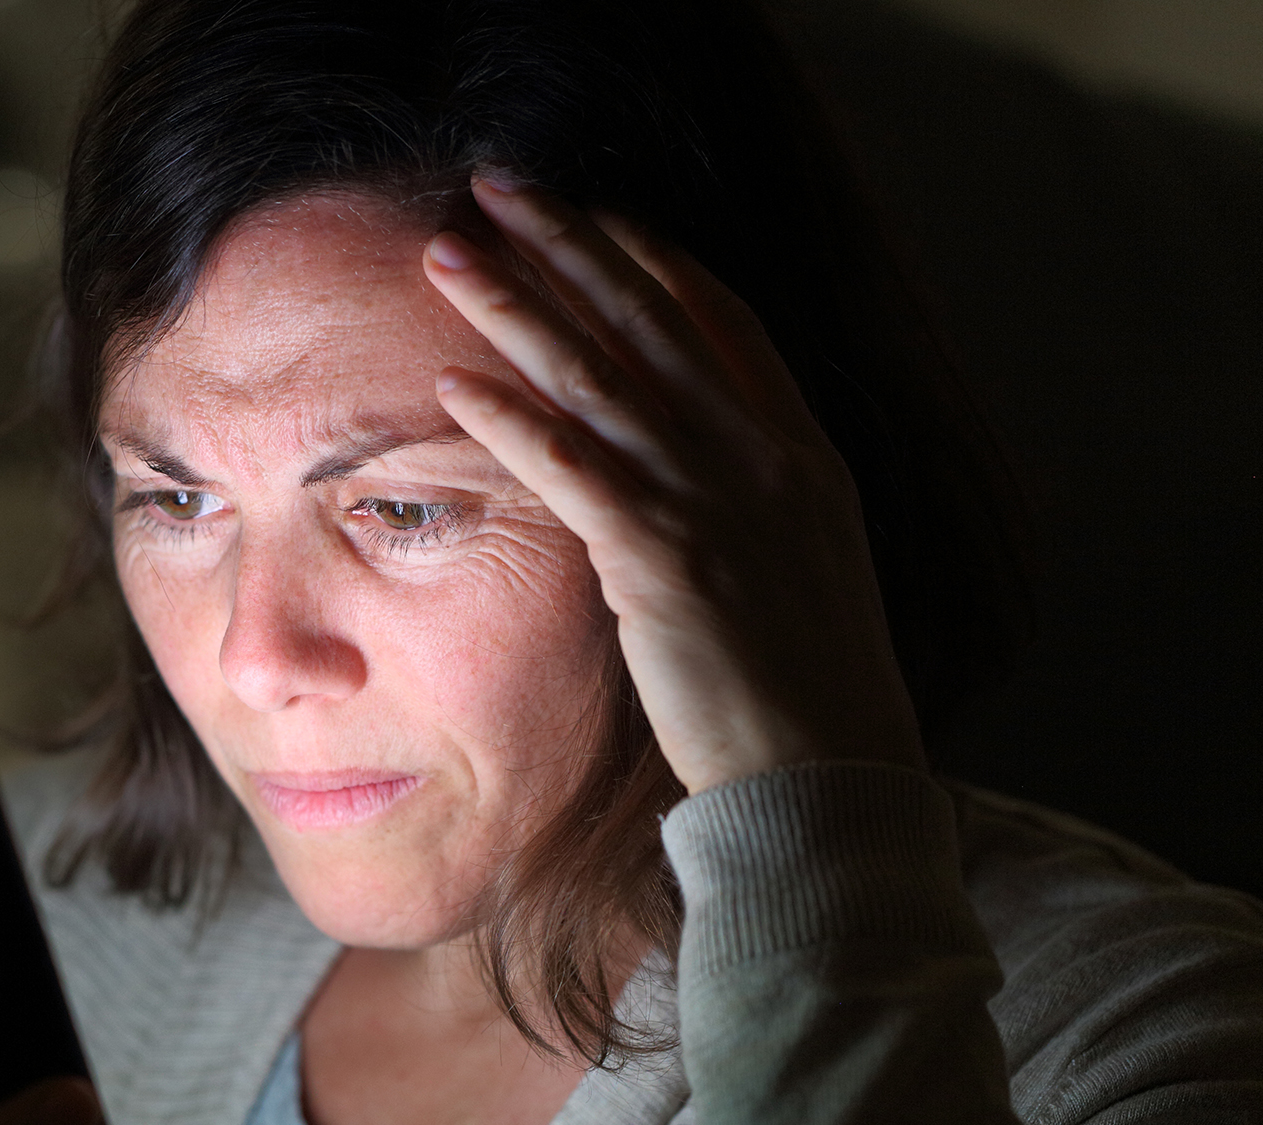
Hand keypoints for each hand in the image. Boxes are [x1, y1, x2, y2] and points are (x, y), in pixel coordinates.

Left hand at [421, 178, 926, 795]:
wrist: (828, 786)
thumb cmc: (803, 701)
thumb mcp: (797, 574)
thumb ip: (749, 507)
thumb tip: (688, 481)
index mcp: (806, 458)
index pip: (724, 323)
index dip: (653, 261)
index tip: (594, 215)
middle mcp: (768, 461)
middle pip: (651, 320)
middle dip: (567, 244)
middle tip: (496, 188)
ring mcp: (721, 506)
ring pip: (600, 377)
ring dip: (515, 306)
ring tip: (447, 255)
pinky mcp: (667, 563)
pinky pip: (574, 470)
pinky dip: (511, 421)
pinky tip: (454, 382)